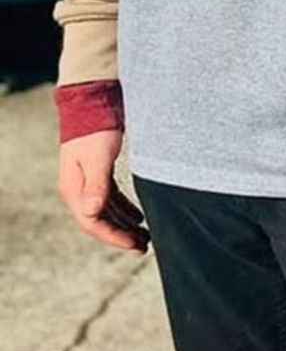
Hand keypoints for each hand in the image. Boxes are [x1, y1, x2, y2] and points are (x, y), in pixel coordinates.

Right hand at [57, 129, 148, 252]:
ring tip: (145, 236)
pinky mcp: (99, 173)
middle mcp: (79, 189)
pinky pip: (110, 199)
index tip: (135, 245)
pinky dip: (124, 209)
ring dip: (124, 224)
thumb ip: (97, 185)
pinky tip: (139, 216)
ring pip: (106, 211)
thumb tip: (91, 213)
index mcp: (75, 189)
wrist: (93, 102)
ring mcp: (88, 181)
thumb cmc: (97, 128)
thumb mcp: (100, 157)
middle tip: (143, 247)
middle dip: (120, 235)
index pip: (93, 222)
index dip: (114, 237)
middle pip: (100, 220)